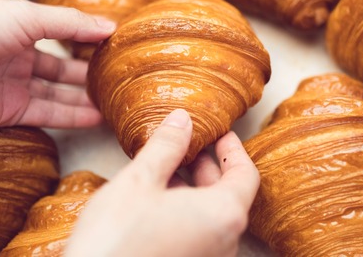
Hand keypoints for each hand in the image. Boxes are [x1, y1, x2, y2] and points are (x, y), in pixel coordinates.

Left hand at [0, 0, 114, 141]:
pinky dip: (70, 116)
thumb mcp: (26, 16)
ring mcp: (12, 85)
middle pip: (63, 68)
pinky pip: (45, 114)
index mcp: (21, 25)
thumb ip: (70, 24)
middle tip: (124, 80)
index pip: (65, 33)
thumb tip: (111, 26)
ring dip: (85, 98)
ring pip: (58, 93)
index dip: (91, 39)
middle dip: (92, 74)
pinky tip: (96, 116)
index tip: (122, 45)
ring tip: (117, 103)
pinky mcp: (6, 111)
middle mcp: (18, 55)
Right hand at [66, 109, 259, 256]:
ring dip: (196, 190)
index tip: (220, 132)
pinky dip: (187, 214)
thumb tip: (182, 119)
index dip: (233, 149)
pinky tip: (158, 203)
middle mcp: (226, 243)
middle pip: (230, 196)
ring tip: (168, 170)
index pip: (246, 174)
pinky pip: (200, 236)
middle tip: (190, 144)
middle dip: (209, 167)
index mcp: (224, 215)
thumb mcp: (139, 181)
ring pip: (213, 217)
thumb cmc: (116, 241)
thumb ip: (166, 147)